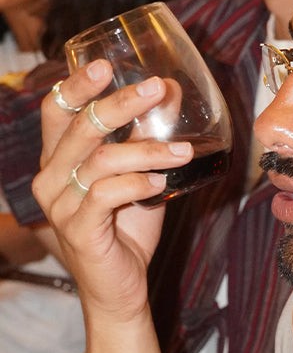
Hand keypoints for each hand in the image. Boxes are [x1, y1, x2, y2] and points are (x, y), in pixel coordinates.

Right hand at [33, 60, 193, 322]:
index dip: (77, 84)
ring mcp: (61, 206)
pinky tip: (161, 185)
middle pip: (80, 127)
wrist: (120, 289)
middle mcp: (51, 179)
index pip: (56, 111)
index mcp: (59, 161)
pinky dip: (137, 184)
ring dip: (146, 150)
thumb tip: (171, 95)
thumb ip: (146, 142)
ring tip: (182, 151)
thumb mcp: (138, 178)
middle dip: (120, 103)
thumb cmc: (126, 231)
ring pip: (100, 160)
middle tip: (155, 88)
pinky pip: (106, 195)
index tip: (106, 63)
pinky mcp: (79, 230)